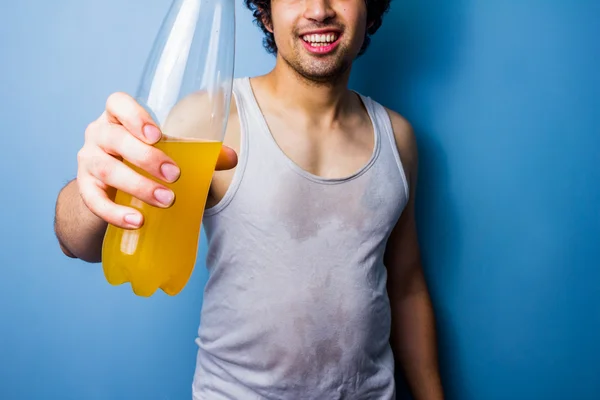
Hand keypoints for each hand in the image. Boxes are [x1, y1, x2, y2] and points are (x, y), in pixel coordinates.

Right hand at [76, 92, 236, 229]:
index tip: (156, 136)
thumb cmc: (144, 162)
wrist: (113, 190)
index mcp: (119, 117)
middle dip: (146, 157)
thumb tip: (231, 158)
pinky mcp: (85, 189)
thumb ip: (199, 154)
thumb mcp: (169, 153)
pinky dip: (115, 213)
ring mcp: (87, 161)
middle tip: (174, 175)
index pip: (117, 103)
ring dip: (137, 186)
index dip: (134, 116)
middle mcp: (98, 134)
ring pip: (105, 169)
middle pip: (114, 138)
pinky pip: (94, 201)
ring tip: (165, 201)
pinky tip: (136, 222)